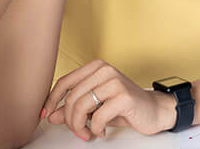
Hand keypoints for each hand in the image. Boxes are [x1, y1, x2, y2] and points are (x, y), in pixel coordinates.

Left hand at [42, 60, 176, 139]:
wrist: (152, 110)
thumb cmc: (123, 106)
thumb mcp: (95, 106)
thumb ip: (73, 107)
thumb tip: (51, 115)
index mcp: (97, 67)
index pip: (65, 82)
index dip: (52, 100)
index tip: (46, 115)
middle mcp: (105, 70)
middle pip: (71, 98)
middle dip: (69, 121)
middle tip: (78, 130)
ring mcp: (115, 82)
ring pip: (80, 107)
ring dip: (80, 127)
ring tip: (88, 132)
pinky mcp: (123, 96)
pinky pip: (96, 117)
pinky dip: (95, 129)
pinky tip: (101, 130)